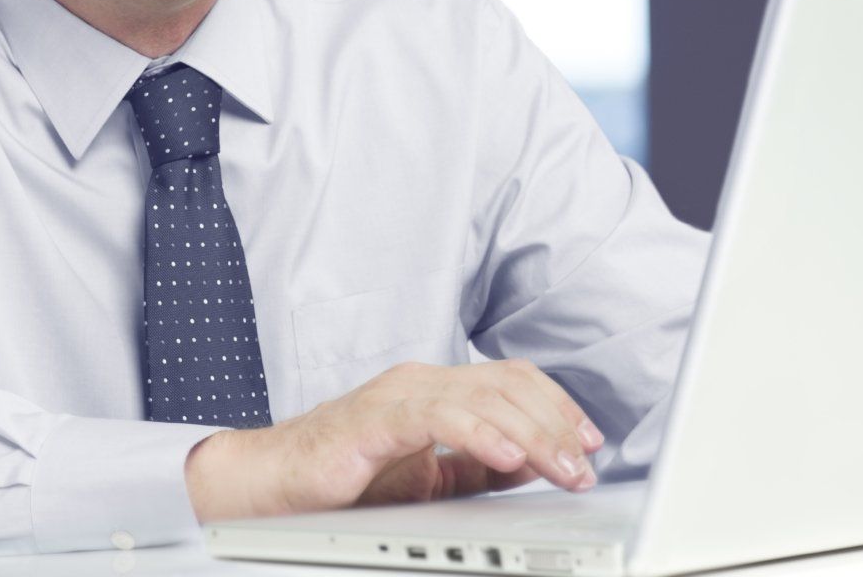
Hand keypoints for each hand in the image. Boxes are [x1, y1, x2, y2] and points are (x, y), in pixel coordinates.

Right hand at [185, 358, 603, 521]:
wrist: (272, 485)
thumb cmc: (340, 479)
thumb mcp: (428, 479)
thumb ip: (475, 469)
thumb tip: (530, 464)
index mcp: (436, 391)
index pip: (512, 379)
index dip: (557, 406)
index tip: (589, 442)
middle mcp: (420, 382)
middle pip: (507, 383)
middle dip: (555, 424)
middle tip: (584, 465)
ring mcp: (397, 395)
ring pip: (483, 397)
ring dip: (532, 434)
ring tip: (561, 468)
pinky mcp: (373, 419)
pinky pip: (437, 417)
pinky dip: (479, 434)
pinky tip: (507, 458)